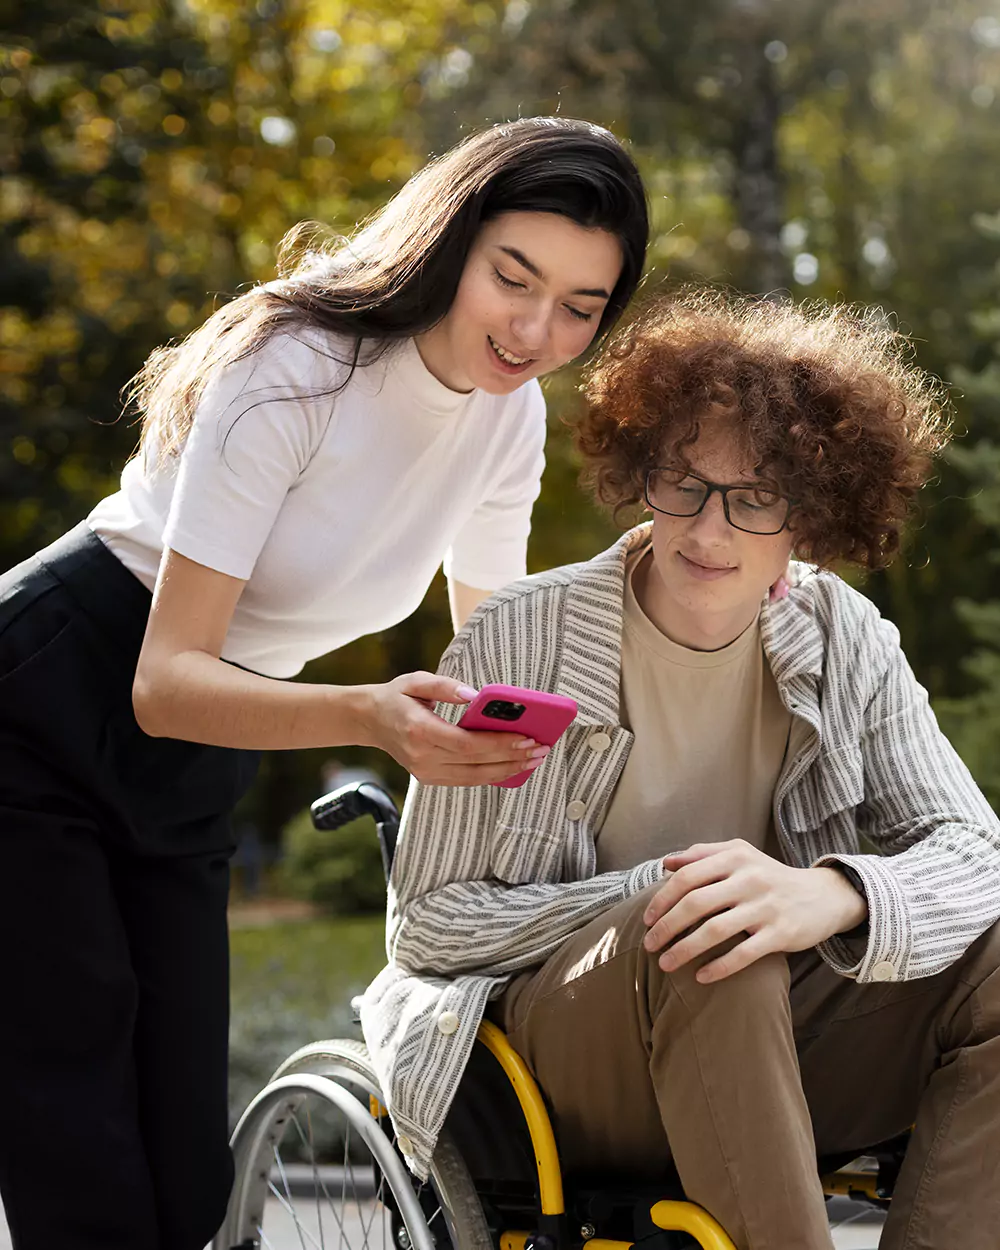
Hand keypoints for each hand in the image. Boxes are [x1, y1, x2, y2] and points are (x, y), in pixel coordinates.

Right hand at [360, 672, 549, 786]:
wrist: (369, 720)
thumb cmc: (397, 696)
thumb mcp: (417, 680)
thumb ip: (446, 686)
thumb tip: (476, 695)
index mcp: (419, 731)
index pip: (467, 744)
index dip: (499, 744)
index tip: (527, 738)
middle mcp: (422, 757)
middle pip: (475, 764)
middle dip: (512, 757)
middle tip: (541, 749)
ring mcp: (425, 772)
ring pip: (474, 777)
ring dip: (507, 770)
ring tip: (534, 759)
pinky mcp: (429, 778)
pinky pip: (466, 780)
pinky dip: (492, 774)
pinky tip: (512, 766)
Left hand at [642, 840, 867, 983]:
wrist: (822, 895)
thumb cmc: (769, 876)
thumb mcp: (739, 855)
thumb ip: (702, 854)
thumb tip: (665, 863)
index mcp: (734, 858)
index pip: (687, 877)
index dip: (662, 899)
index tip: (646, 920)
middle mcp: (749, 879)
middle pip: (696, 903)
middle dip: (666, 927)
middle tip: (649, 946)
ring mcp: (766, 907)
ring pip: (715, 930)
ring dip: (685, 950)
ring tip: (666, 965)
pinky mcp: (781, 933)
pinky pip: (744, 953)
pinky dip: (719, 967)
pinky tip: (700, 977)